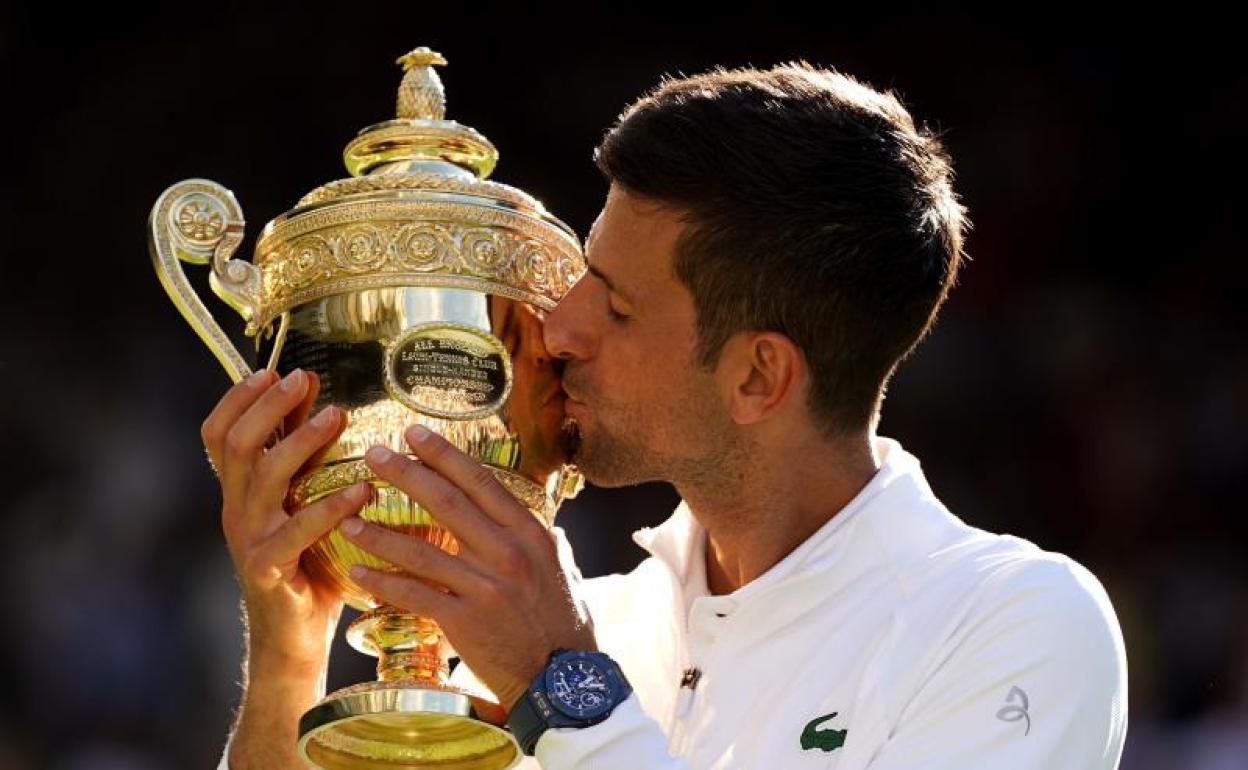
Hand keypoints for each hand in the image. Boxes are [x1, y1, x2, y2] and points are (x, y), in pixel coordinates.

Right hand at [201, 369, 368, 678]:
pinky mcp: (270, 569)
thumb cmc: (308, 565)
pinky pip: (296, 531)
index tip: (272, 368)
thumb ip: (305, 460)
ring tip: (339, 416)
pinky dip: (330, 507)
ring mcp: (250, 539)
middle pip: (237, 446)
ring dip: (301, 442)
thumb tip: (321, 400)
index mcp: (240, 492)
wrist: (292, 637)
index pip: (218, 434)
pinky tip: (362, 490)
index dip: (237, 398)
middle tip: (303, 379)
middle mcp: (237, 510)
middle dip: (268, 406)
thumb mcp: (302, 503)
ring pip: (265, 479)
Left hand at [340, 424, 594, 711]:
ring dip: (379, 532)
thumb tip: (524, 512)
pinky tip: (357, 570)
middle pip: (446, 502)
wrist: (563, 678)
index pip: (480, 482)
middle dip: (405, 473)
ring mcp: (484, 586)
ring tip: (347, 517)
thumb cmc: (563, 621)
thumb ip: (537, 536)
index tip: (414, 434)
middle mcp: (506, 552)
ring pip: (420, 549)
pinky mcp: (463, 620)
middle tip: (373, 454)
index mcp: (529, 533)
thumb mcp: (560, 566)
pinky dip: (382, 581)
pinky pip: (413, 594)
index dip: (444, 455)